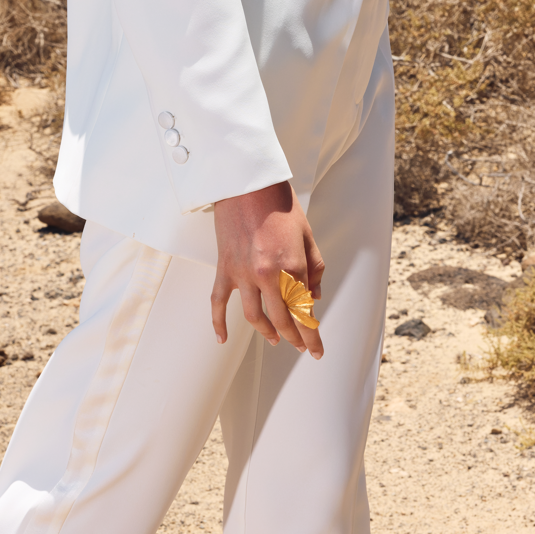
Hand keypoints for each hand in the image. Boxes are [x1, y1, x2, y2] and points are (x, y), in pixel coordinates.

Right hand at [211, 181, 324, 359]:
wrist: (248, 184)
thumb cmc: (280, 205)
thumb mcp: (308, 235)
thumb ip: (315, 267)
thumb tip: (314, 296)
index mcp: (292, 265)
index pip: (304, 311)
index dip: (312, 335)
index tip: (316, 349)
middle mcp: (268, 274)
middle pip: (281, 319)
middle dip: (294, 338)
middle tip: (301, 347)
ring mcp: (243, 273)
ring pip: (254, 316)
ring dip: (266, 332)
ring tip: (275, 340)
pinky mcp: (224, 268)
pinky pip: (218, 302)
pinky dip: (218, 323)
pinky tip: (221, 338)